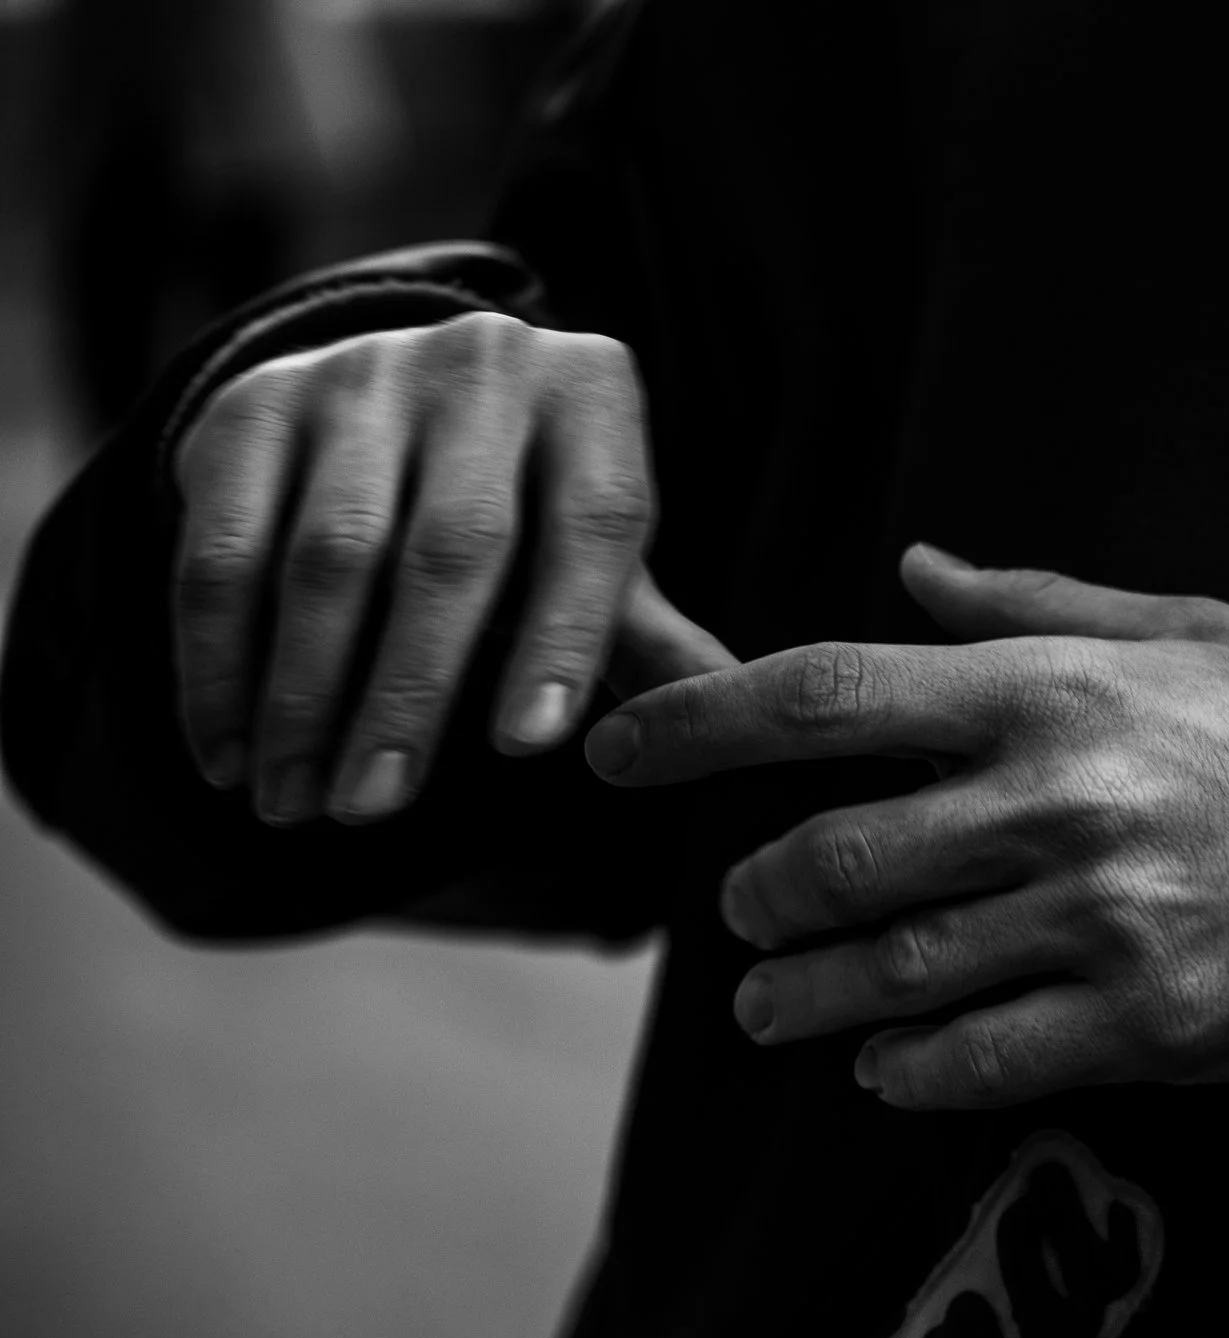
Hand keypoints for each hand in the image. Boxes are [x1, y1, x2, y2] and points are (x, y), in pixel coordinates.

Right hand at [171, 310, 729, 825]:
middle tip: (374, 811)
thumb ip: (650, 637)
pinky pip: (223, 550)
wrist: (398, 398)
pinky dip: (219, 663)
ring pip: (329, 556)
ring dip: (305, 696)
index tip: (527, 749)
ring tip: (296, 802)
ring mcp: (360, 376)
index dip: (562, 637)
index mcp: (595, 396)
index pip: (594, 524)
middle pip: (452, 548)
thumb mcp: (598, 551)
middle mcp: (485, 365)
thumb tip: (738, 723)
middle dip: (410, 693)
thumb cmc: (529, 505)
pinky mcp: (255, 405)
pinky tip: (228, 752)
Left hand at [584, 546, 1228, 1108]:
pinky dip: (904, 1072)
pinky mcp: (1145, 1024)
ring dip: (803, 1001)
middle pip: (829, 859)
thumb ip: (1036, 604)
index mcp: (1057, 689)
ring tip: (778, 1010)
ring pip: (884, 976)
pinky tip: (888, 1066)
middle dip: (756, 899)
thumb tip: (914, 570)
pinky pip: (972, 1063)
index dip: (694, 724)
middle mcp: (1061, 802)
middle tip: (742, 918)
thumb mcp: (1196, 630)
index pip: (824, 697)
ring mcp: (1101, 922)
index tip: (617, 752)